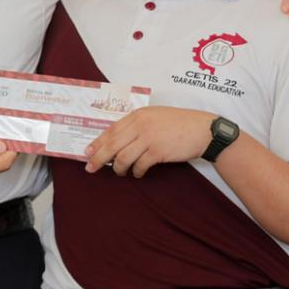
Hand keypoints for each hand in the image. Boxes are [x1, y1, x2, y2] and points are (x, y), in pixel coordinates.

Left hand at [84, 107, 214, 176]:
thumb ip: (136, 125)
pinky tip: (138, 173)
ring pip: (123, 157)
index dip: (97, 143)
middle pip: (112, 144)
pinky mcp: (158, 151)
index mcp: (138, 115)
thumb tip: (116, 141)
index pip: (111, 130)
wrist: (202, 130)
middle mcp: (140, 125)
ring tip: (120, 172)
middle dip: (98, 158)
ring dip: (118, 168)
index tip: (87, 152)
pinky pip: (139, 166)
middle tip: (90, 168)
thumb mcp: (155, 117)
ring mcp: (149, 138)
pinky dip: (136, 172)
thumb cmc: (178, 123)